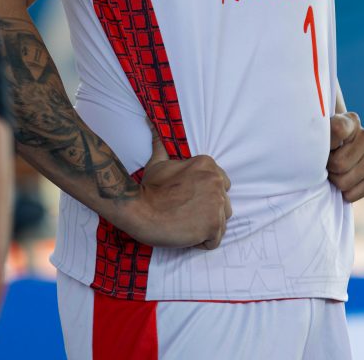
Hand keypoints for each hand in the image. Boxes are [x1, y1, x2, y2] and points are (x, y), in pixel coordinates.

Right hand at [123, 128, 231, 249]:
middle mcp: (217, 181)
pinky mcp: (213, 224)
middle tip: (185, 215)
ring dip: (206, 228)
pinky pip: (215, 239)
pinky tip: (186, 235)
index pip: (221, 186)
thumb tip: (151, 122)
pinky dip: (202, 242)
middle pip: (223, 204)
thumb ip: (162, 144)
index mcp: (208, 165)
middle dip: (207, 213)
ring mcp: (216, 203)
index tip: (187, 201)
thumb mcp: (158, 162)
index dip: (204, 197)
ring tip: (186, 225)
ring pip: (221, 222)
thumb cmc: (149, 189)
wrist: (139, 209)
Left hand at [327, 112, 363, 202]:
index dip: (328, 142)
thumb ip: (321, 137)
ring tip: (335, 171)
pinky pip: (352, 194)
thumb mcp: (321, 134)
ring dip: (335, 181)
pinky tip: (345, 181)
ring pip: (344, 182)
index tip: (324, 145)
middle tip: (327, 163)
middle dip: (328, 168)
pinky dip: (344, 193)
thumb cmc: (327, 142)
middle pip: (339, 164)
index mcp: (352, 121)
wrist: (341, 153)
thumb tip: (320, 153)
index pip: (338, 129)